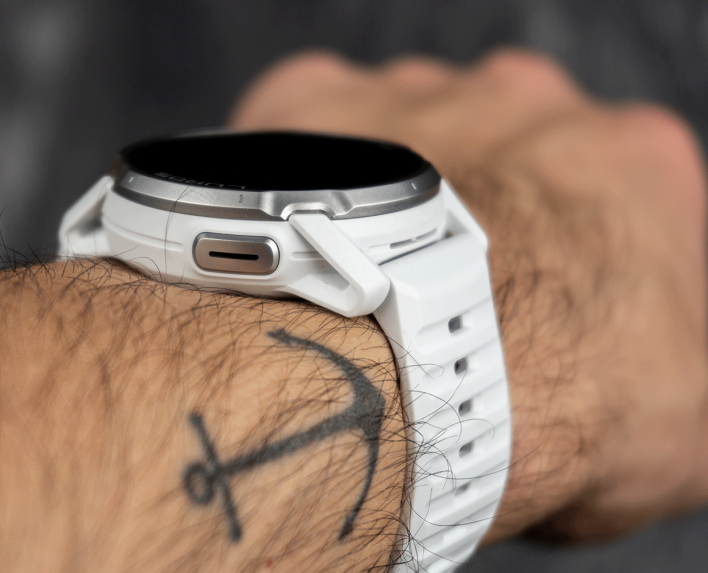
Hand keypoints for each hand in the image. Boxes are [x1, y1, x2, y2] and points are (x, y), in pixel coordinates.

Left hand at [230, 48, 707, 541]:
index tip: (552, 314)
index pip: (617, 204)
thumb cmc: (539, 396)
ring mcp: (418, 95)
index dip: (582, 267)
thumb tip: (641, 376)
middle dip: (496, 221)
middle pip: (512, 162)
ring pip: (417, 139)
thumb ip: (666, 363)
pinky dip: (324, 182)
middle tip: (462, 302)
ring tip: (382, 282)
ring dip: (407, 200)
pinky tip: (325, 243)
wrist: (396, 373)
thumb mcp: (676, 419)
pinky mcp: (322, 103)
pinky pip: (325, 128)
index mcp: (632, 160)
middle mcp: (526, 103)